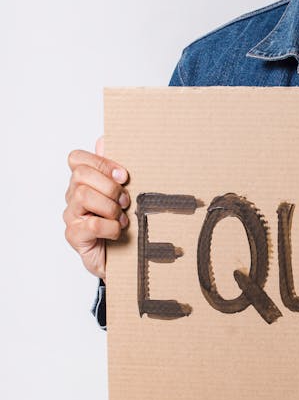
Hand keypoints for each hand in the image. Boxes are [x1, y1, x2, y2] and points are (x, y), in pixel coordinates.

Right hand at [63, 137, 129, 279]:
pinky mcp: (74, 236)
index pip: (77, 158)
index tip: (124, 176)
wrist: (123, 259)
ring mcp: (71, 216)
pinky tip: (117, 232)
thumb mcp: (124, 193)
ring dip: (110, 207)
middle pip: (81, 175)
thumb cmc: (123, 222)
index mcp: (84, 182)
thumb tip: (104, 140)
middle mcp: (73, 196)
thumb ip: (114, 169)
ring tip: (122, 219)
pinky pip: (92, 224)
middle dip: (110, 186)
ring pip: (83, 196)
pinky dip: (111, 227)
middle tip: (126, 201)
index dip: (101, 163)